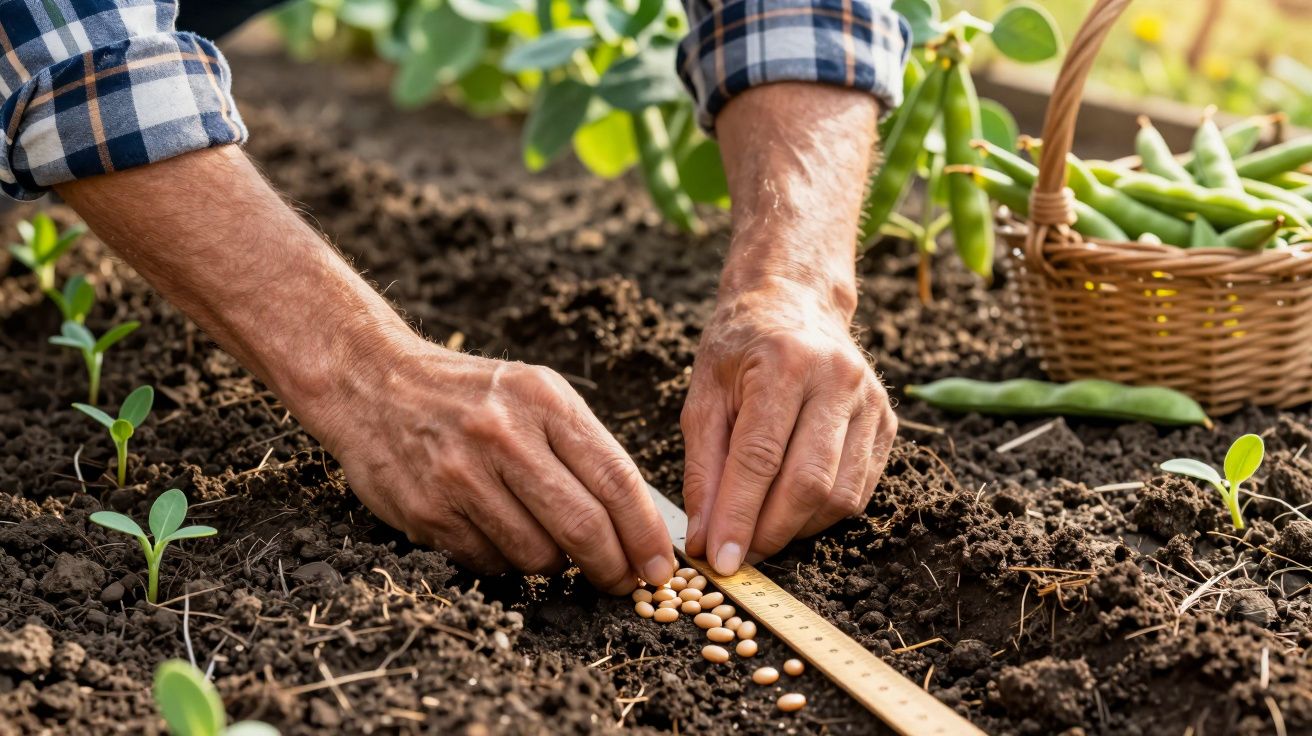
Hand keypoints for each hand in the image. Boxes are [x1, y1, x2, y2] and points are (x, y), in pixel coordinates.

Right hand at [317, 338, 676, 592]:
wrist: (373, 382)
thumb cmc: (471, 395)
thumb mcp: (535, 393)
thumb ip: (585, 448)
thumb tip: (637, 523)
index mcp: (543, 400)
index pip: (615, 478)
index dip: (644, 532)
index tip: (659, 565)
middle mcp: (503, 436)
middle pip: (582, 526)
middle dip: (612, 567)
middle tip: (622, 582)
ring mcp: (461, 476)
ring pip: (536, 555)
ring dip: (554, 566)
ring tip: (548, 544)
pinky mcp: (428, 511)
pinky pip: (490, 563)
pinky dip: (506, 562)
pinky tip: (498, 534)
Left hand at [681, 280, 895, 574]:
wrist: (794, 303)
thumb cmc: (740, 349)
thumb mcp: (703, 396)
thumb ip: (703, 469)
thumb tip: (706, 538)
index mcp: (785, 363)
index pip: (761, 458)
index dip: (739, 516)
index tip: (721, 560)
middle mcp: (837, 379)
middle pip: (808, 482)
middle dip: (769, 532)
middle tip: (738, 556)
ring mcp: (870, 401)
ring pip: (839, 495)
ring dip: (796, 529)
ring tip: (760, 532)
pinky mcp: (887, 423)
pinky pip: (859, 490)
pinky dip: (822, 515)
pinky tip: (792, 512)